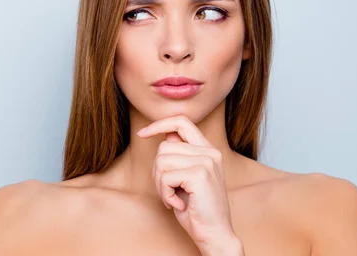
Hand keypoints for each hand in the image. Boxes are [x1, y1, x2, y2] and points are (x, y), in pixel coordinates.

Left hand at [137, 115, 242, 254]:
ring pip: (161, 160)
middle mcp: (210, 152)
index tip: (142, 133)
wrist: (214, 234)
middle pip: (164, 147)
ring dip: (160, 184)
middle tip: (167, 191)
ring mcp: (206, 161)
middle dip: (157, 171)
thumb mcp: (186, 176)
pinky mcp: (200, 174)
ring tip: (173, 197)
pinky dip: (165, 194)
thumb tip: (165, 135)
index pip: (181, 121)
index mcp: (208, 149)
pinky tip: (177, 204)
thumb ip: (180, 155)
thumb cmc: (197, 208)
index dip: (158, 124)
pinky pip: (165, 177)